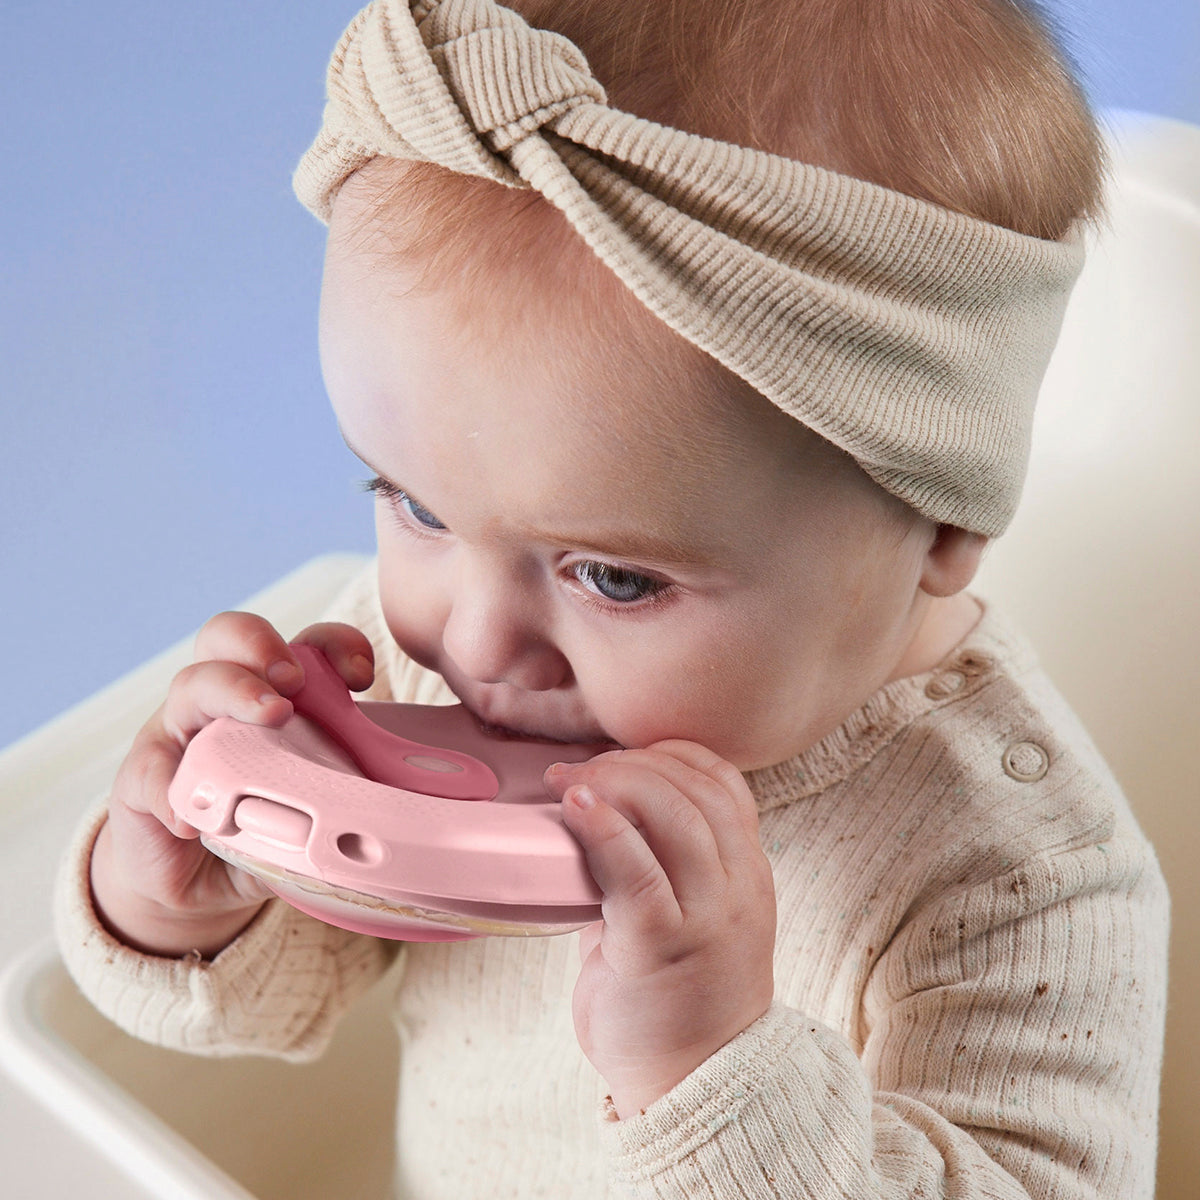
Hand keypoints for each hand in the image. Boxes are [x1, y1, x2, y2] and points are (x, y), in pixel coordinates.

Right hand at [90, 612, 374, 957]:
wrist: (196, 881)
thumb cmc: (266, 825)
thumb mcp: (316, 807)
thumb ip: (354, 798)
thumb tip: (415, 817)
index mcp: (274, 694)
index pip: (303, 644)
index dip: (334, 643)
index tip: (363, 675)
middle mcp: (223, 699)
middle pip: (229, 636)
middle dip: (264, 644)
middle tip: (296, 680)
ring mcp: (177, 734)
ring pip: (191, 686)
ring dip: (233, 692)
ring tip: (271, 716)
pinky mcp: (140, 783)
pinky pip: (149, 772)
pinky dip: (170, 788)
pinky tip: (193, 818)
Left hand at [546, 740, 775, 1117]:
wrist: (693, 1088)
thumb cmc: (676, 1000)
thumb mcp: (688, 917)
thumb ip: (659, 865)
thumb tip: (596, 814)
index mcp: (747, 873)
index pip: (724, 782)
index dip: (671, 754)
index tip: (622, 754)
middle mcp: (738, 888)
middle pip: (694, 790)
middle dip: (630, 764)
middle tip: (576, 771)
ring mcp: (707, 918)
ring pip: (673, 817)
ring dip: (614, 784)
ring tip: (568, 785)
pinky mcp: (662, 948)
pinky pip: (638, 872)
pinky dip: (605, 829)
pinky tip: (575, 808)